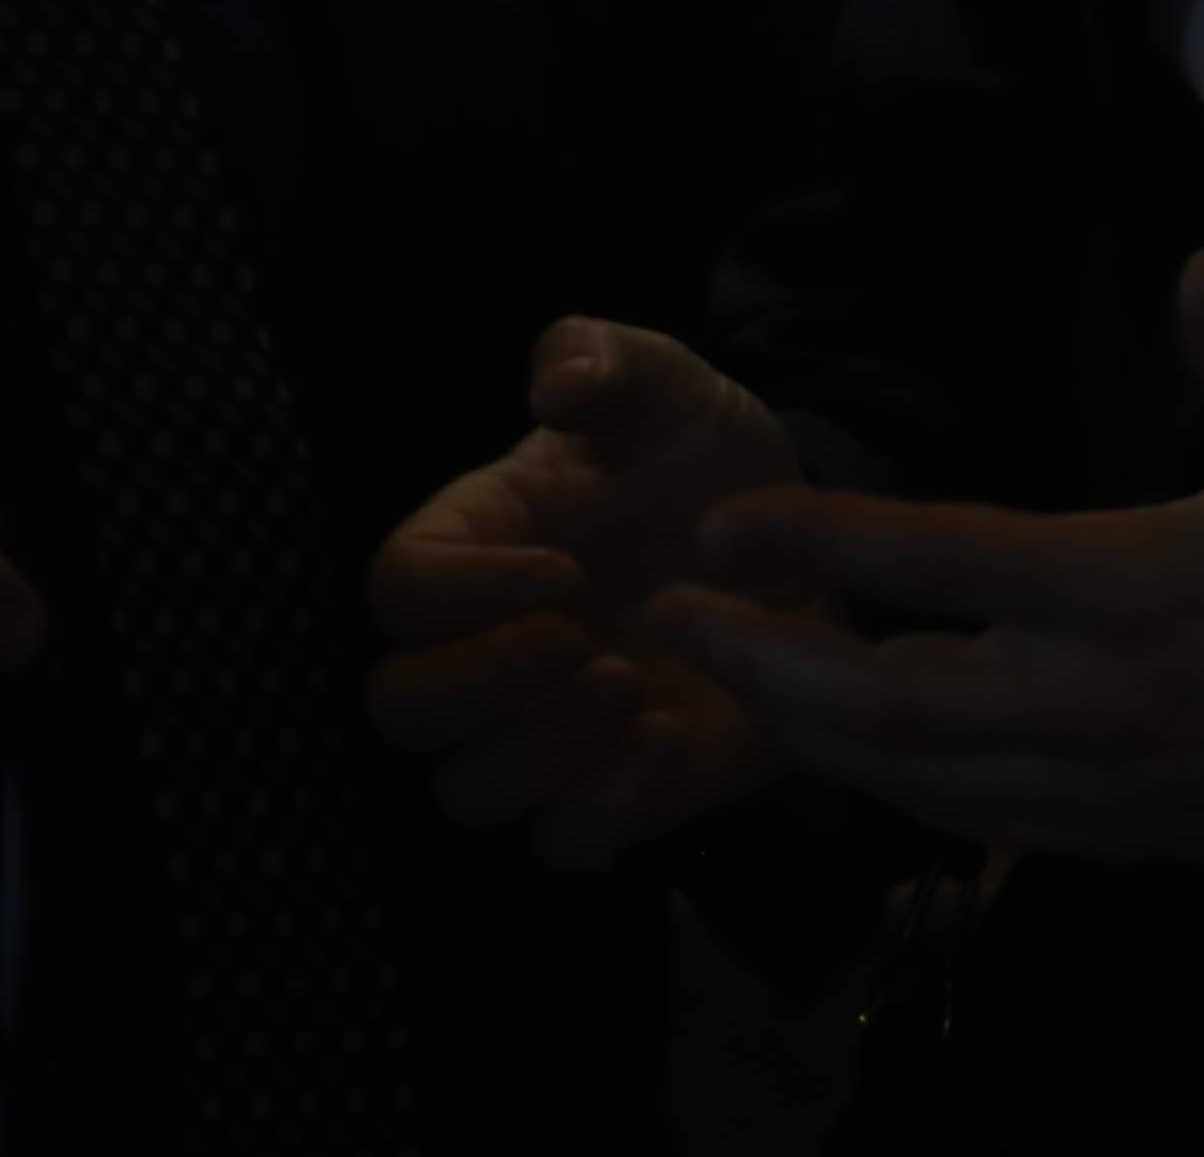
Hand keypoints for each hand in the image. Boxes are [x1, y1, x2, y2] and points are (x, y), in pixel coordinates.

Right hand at [366, 319, 808, 869]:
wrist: (806, 545)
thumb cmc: (704, 459)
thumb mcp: (666, 381)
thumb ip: (601, 358)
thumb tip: (558, 388)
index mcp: (476, 547)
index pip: (397, 590)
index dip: (460, 595)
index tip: (563, 571)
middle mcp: (488, 652)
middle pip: (401, 710)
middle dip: (475, 687)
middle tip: (580, 639)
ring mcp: (546, 734)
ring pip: (467, 795)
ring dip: (536, 754)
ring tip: (629, 683)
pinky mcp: (616, 795)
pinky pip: (565, 846)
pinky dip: (605, 810)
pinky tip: (671, 737)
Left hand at [650, 252, 1203, 862]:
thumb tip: (1198, 265)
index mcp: (1128, 591)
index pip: (942, 564)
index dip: (824, 543)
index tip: (725, 526)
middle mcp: (1093, 700)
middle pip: (887, 704)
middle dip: (764, 664)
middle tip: (670, 619)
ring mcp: (1100, 785)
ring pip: (913, 781)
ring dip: (808, 732)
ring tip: (731, 679)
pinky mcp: (1119, 837)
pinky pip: (973, 827)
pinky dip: (890, 789)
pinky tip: (847, 753)